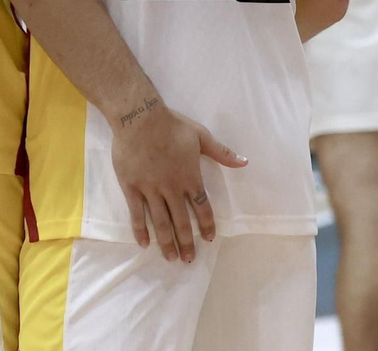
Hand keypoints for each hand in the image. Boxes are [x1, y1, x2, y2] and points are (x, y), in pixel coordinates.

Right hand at [109, 99, 245, 264]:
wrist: (139, 117)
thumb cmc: (172, 125)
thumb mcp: (201, 136)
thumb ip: (222, 153)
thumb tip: (245, 162)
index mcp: (190, 177)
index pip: (202, 206)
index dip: (207, 224)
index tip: (209, 238)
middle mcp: (171, 188)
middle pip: (181, 221)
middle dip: (186, 242)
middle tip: (189, 259)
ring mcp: (150, 190)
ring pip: (160, 222)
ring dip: (167, 242)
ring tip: (171, 258)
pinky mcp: (132, 188)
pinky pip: (136, 214)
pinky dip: (140, 230)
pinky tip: (144, 244)